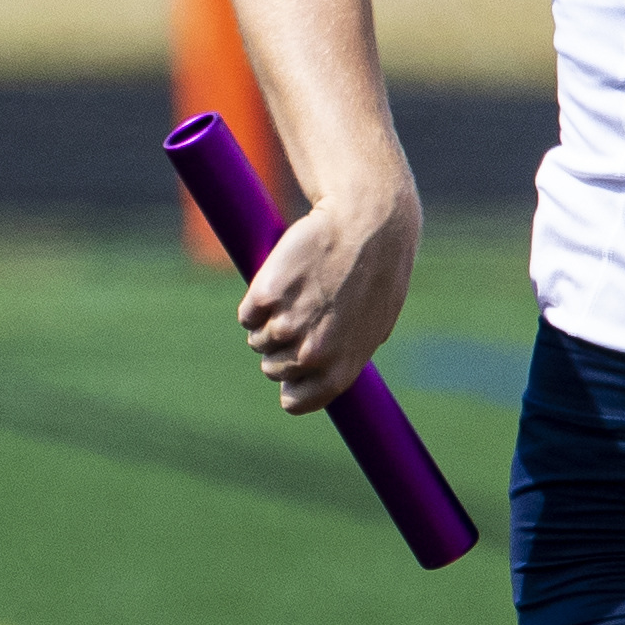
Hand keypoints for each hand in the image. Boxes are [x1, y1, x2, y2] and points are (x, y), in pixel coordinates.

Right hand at [234, 179, 418, 415]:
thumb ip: (345, 355)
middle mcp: (311, 354)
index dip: (291, 383)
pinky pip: (247, 315)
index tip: (293, 367)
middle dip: (280, 347)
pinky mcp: (264, 296)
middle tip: (301, 313)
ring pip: (257, 339)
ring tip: (296, 291)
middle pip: (272, 368)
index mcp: (339, 370)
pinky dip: (257, 300)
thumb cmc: (377, 272)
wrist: (365, 223)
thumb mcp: (373, 326)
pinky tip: (281, 280)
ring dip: (268, 321)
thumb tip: (322, 370)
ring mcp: (286, 325)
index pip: (295, 401)